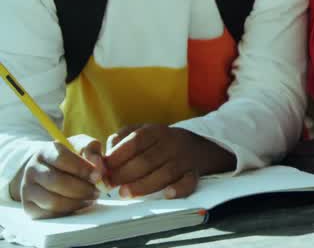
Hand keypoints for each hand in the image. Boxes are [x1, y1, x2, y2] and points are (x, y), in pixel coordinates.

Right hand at [11, 135, 103, 217]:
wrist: (43, 169)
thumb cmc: (68, 158)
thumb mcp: (80, 145)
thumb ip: (91, 150)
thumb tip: (98, 168)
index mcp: (45, 152)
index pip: (62, 158)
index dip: (82, 168)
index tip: (98, 176)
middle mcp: (32, 170)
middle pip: (57, 182)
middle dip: (83, 189)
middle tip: (98, 191)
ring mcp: (27, 190)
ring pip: (54, 201)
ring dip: (77, 202)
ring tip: (91, 198)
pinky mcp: (29, 207)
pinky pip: (50, 214)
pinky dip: (69, 211)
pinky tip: (79, 204)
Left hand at [103, 124, 232, 198]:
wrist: (197, 148)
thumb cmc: (159, 143)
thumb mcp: (141, 131)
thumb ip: (120, 139)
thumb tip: (103, 157)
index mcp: (157, 131)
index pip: (136, 142)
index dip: (117, 157)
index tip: (102, 170)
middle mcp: (172, 143)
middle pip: (147, 160)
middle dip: (125, 174)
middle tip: (109, 185)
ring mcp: (184, 159)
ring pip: (165, 173)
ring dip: (143, 185)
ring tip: (124, 193)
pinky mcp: (194, 174)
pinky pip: (189, 182)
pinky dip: (179, 189)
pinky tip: (166, 195)